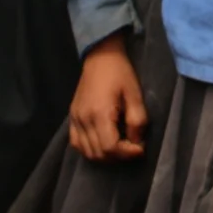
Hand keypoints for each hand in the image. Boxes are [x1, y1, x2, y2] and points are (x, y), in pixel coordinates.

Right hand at [68, 35, 148, 160]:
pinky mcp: (72, 118)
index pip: (110, 147)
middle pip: (99, 153)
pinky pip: (76, 144)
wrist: (101, 55)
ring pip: (87, 152)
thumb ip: (137, 120)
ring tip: (120, 146)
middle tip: (132, 147)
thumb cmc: (120, 72)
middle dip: (119, 156)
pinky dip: (90, 150)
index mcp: (99, 113)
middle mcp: (83, 120)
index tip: (140, 148)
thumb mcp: (135, 94)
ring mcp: (75, 119)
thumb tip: (136, 142)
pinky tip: (102, 144)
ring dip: (105, 156)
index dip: (127, 153)